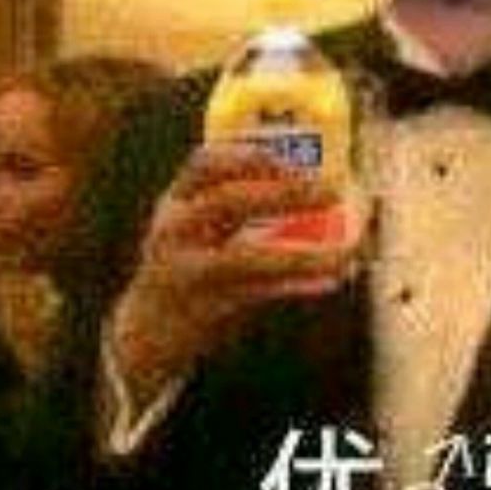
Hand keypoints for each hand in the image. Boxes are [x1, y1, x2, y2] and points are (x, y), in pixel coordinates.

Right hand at [109, 142, 362, 403]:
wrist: (146, 335)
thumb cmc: (191, 268)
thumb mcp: (204, 227)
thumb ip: (249, 207)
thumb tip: (324, 188)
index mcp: (178, 201)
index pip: (204, 163)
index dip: (248, 154)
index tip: (291, 155)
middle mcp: (175, 231)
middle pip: (227, 202)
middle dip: (284, 194)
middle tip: (331, 191)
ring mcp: (185, 273)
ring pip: (246, 258)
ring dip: (302, 255)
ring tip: (344, 251)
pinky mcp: (202, 311)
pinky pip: (257, 296)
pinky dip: (297, 287)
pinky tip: (330, 280)